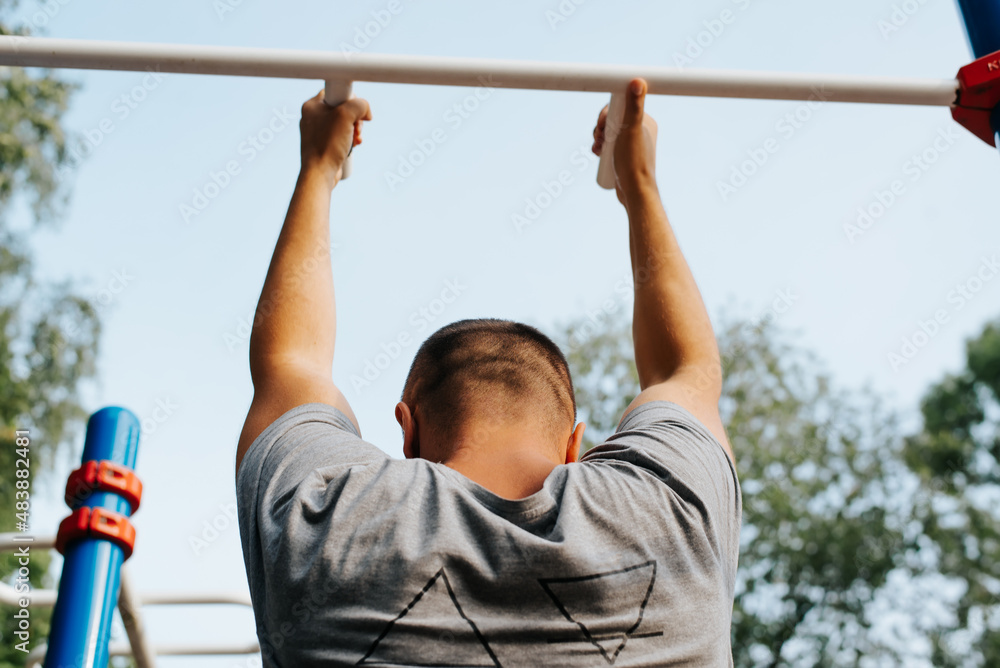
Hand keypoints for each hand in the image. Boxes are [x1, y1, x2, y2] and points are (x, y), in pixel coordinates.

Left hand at [299, 90, 372, 187]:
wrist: (320, 172)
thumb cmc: (328, 144)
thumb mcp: (346, 115)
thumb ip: (359, 104)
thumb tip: (366, 111)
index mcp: (312, 105)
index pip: (335, 91)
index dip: (350, 99)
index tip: (355, 111)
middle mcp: (313, 117)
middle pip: (342, 108)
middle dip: (355, 118)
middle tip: (357, 127)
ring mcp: (318, 131)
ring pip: (344, 123)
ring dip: (355, 130)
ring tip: (356, 138)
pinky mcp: (324, 144)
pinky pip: (342, 136)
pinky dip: (351, 139)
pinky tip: (354, 145)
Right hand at [592, 78, 657, 204]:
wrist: (635, 192)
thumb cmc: (633, 162)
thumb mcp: (631, 130)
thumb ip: (634, 106)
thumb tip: (638, 80)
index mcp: (645, 121)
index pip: (620, 107)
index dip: (606, 114)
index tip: (602, 125)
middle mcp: (640, 131)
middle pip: (613, 120)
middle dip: (600, 127)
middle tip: (599, 138)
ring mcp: (632, 144)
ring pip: (609, 133)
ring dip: (598, 137)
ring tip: (597, 148)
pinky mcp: (624, 156)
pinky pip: (609, 145)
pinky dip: (600, 147)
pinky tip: (596, 152)